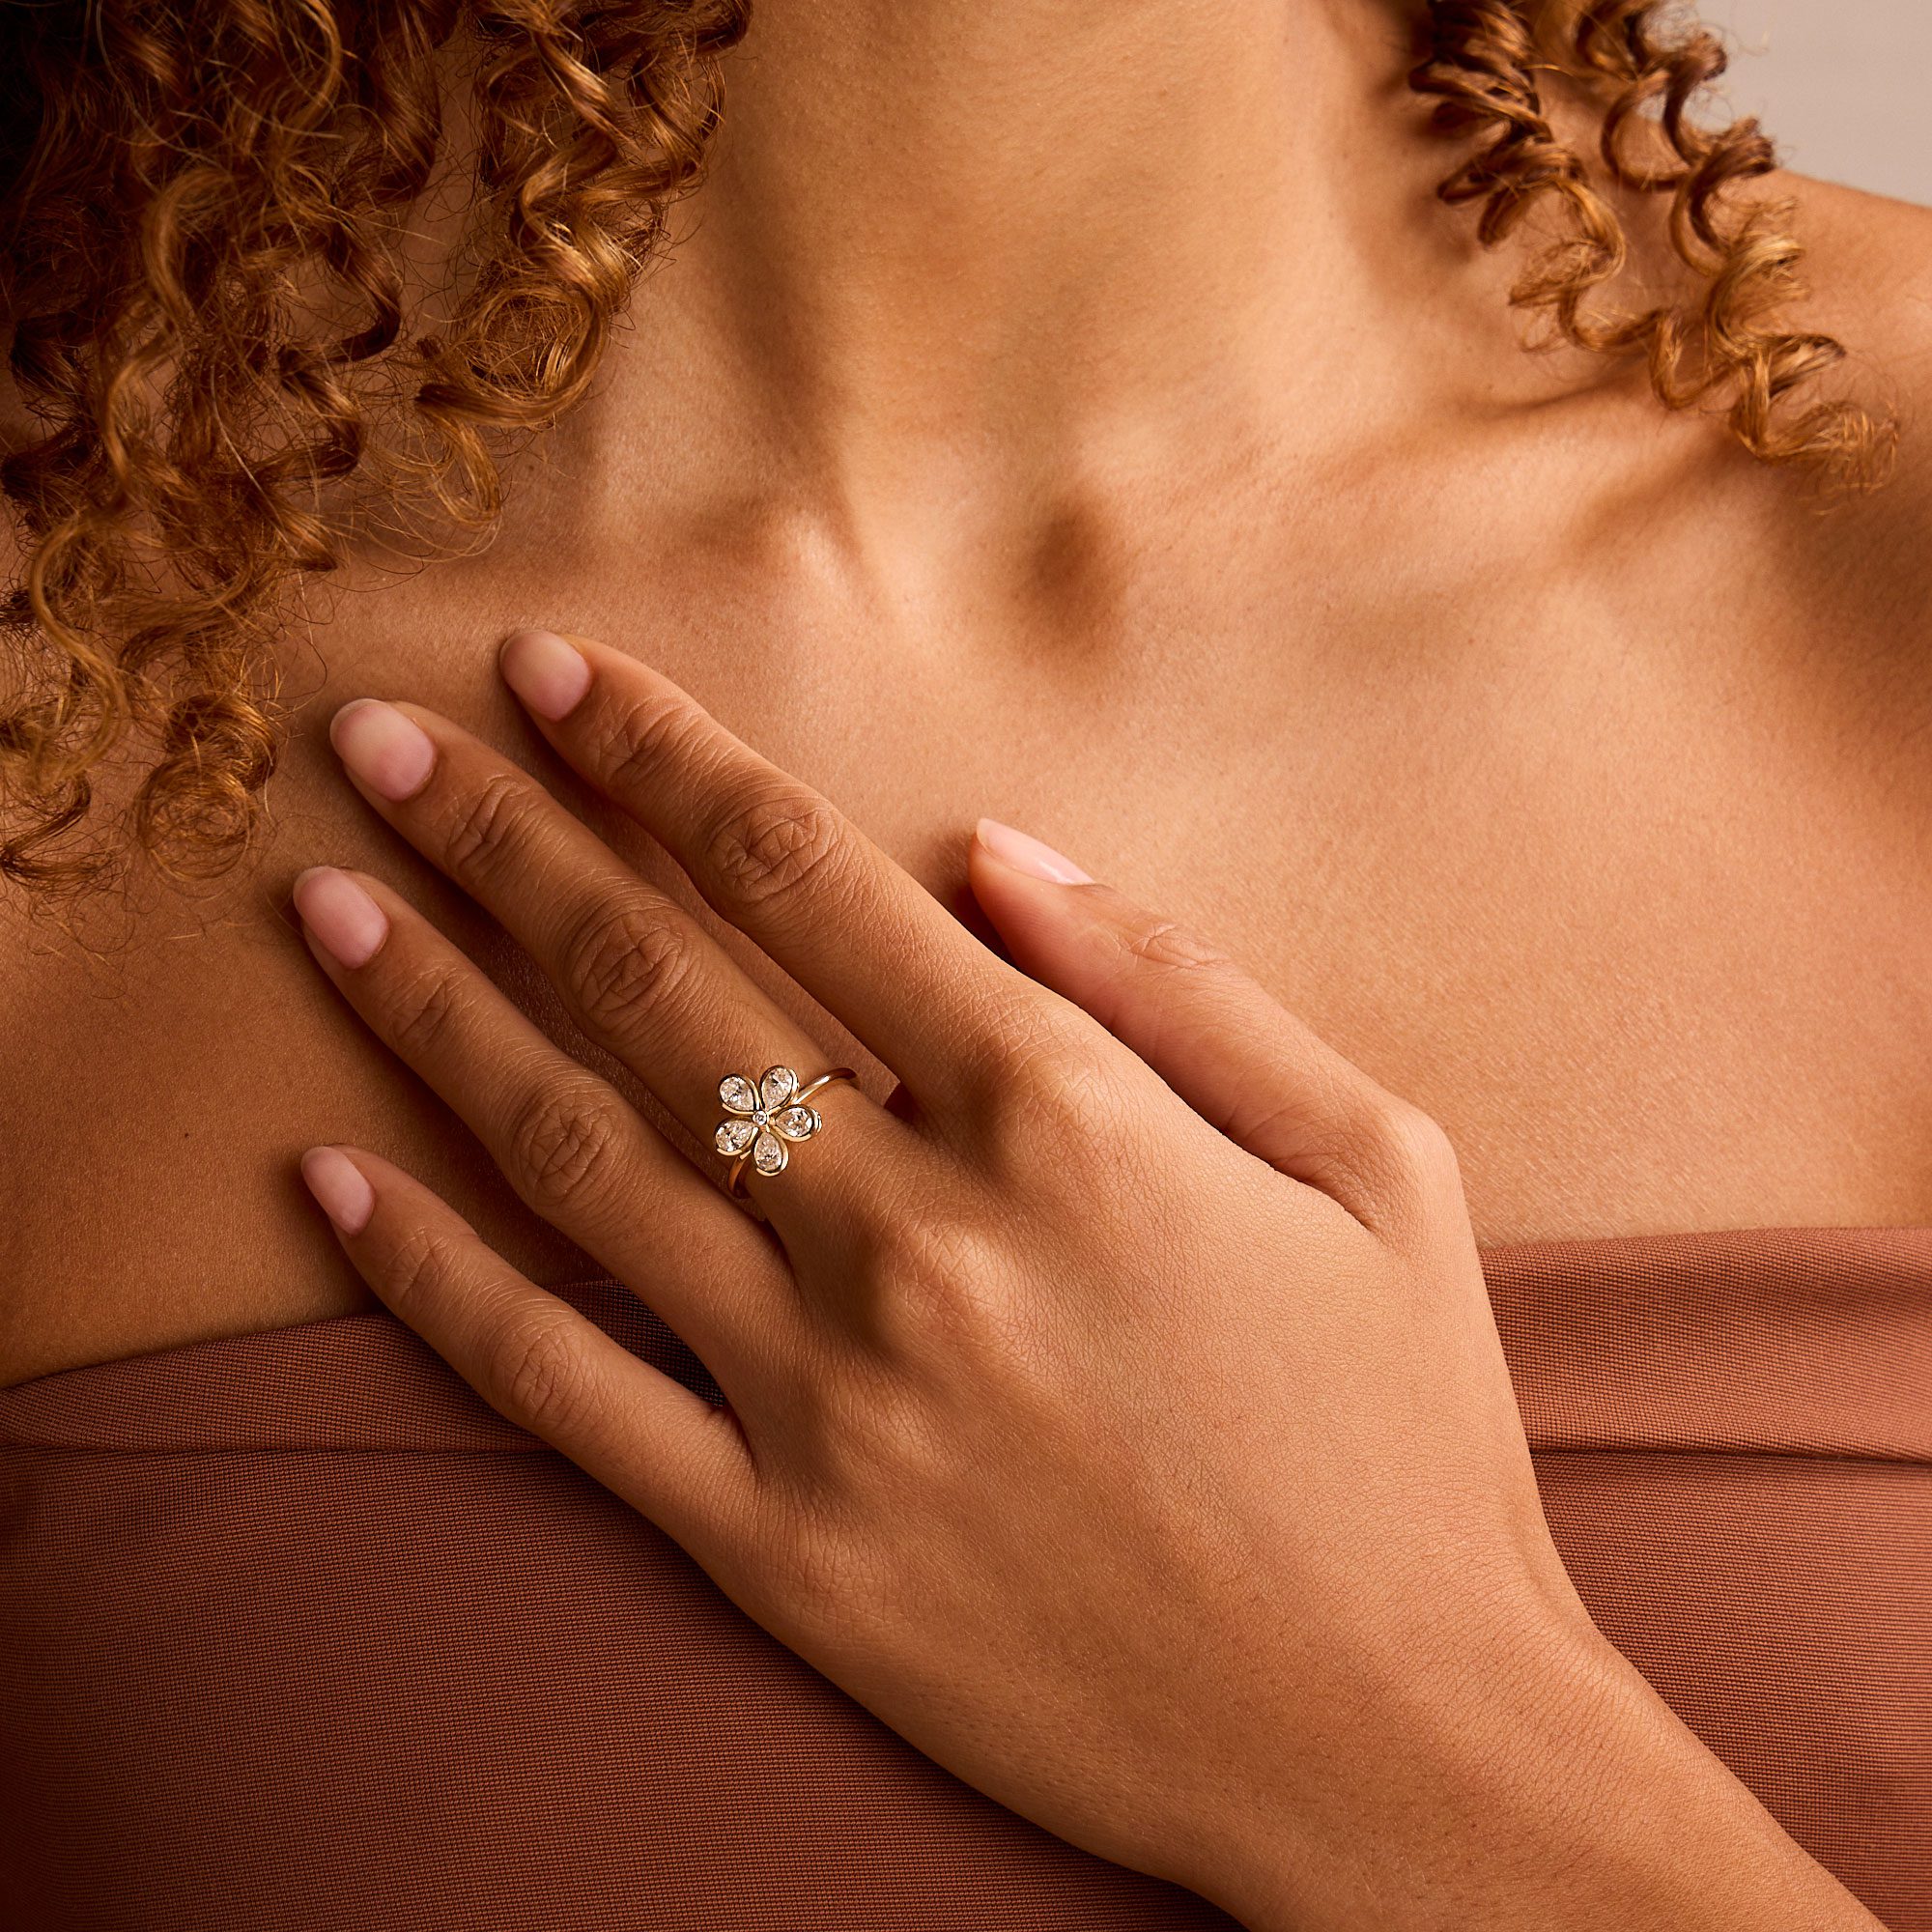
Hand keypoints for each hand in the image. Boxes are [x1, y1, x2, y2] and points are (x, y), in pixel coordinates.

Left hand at [291, 629, 1877, 1930]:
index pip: (806, 875)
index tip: (551, 676)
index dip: (659, 755)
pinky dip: (429, 1286)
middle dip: (502, 841)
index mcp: (1070, 1120)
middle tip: (381, 745)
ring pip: (573, 1161)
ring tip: (325, 911)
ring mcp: (832, 1400)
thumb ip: (1178, 986)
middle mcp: (922, 1237)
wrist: (1401, 1750)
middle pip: (655, 985)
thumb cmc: (1407, 1439)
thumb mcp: (1373, 1159)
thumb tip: (996, 853)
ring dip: (432, 1016)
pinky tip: (329, 1189)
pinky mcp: (779, 1550)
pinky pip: (559, 1394)